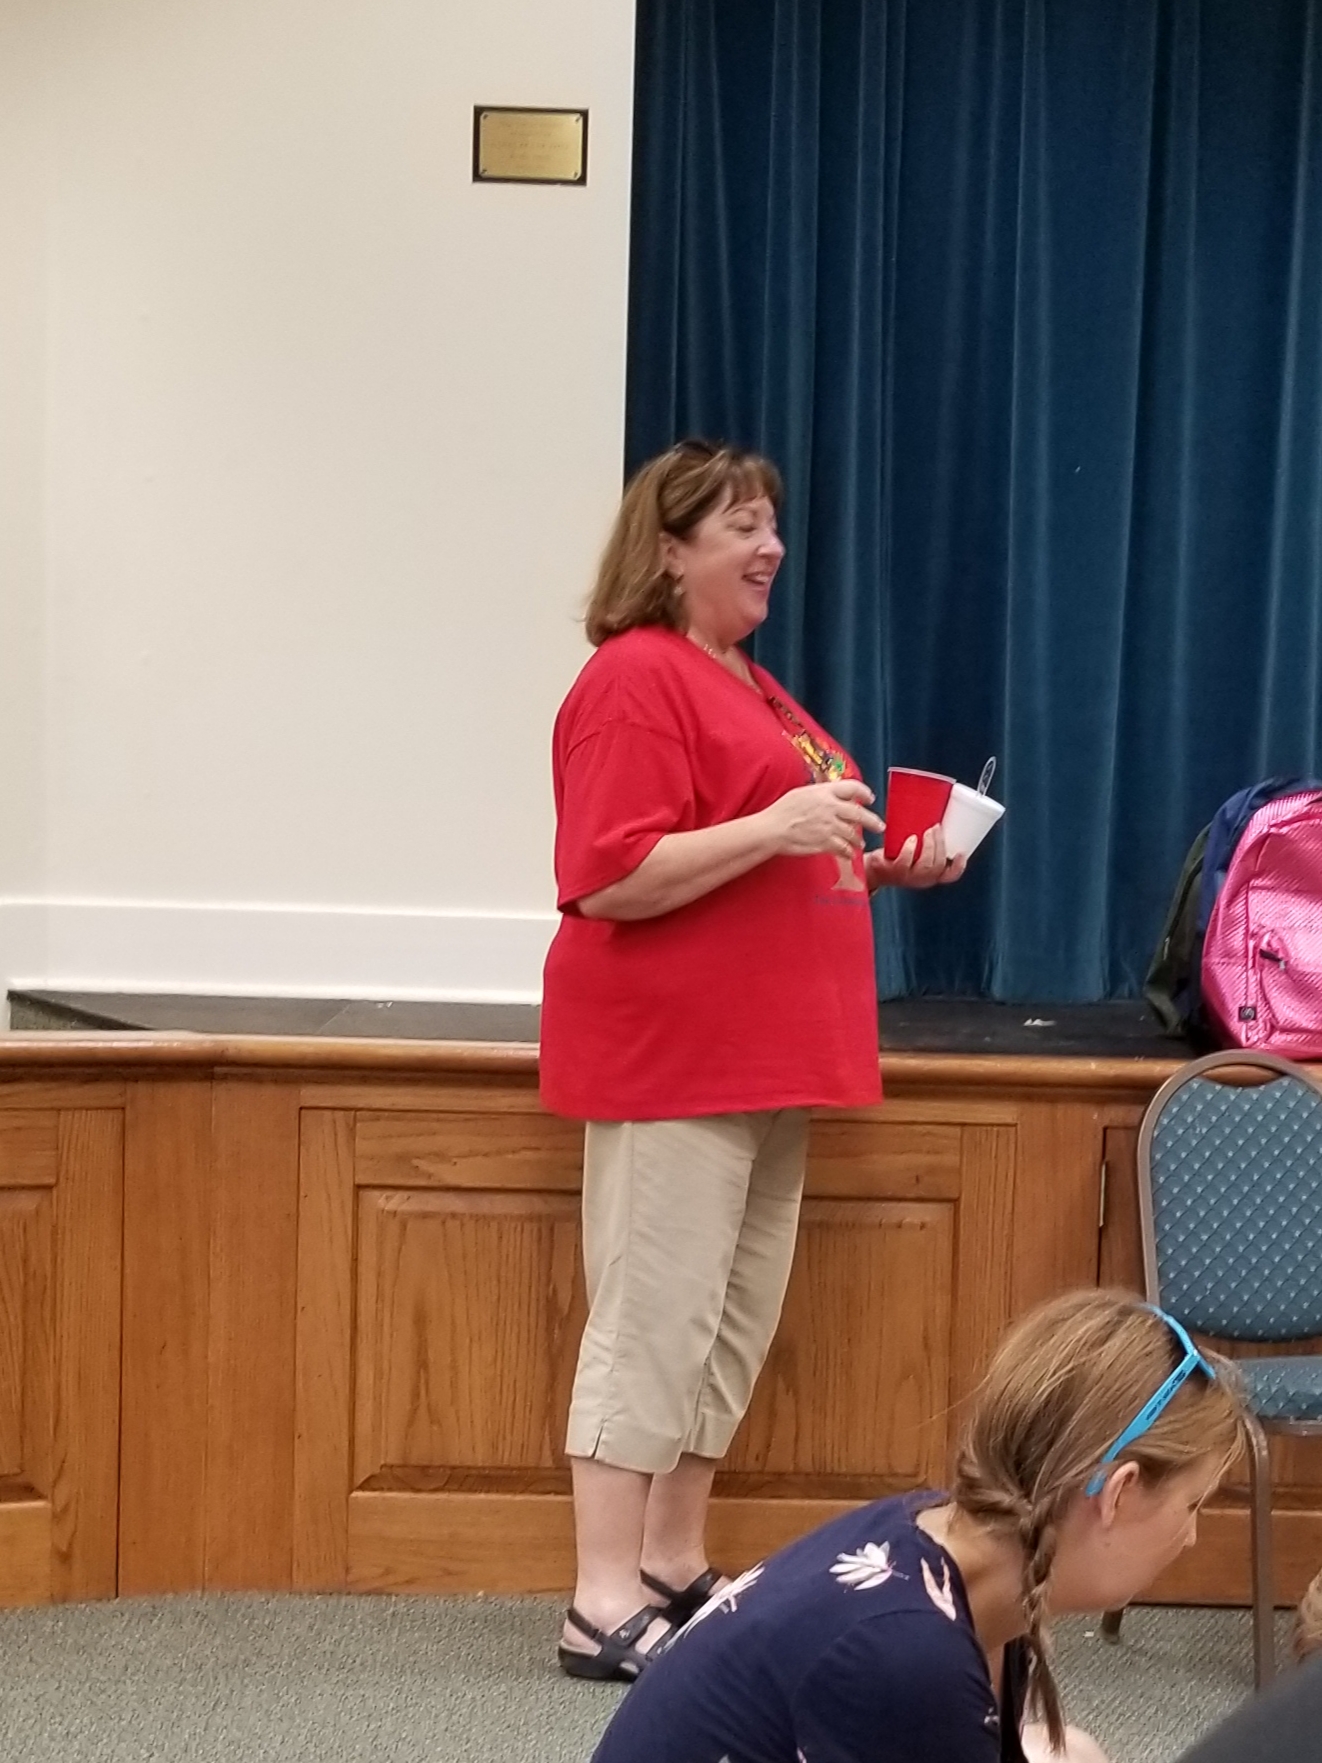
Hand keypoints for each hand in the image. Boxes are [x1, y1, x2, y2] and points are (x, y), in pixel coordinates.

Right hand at [762, 780, 884, 858]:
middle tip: (879, 826)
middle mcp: (831, 807)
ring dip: (858, 839)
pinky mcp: (826, 843)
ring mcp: (830, 826)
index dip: (864, 793)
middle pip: (860, 813)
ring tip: (860, 843)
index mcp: (825, 792)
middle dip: (873, 821)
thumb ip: (821, 793)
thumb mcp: (802, 793)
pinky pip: (844, 848)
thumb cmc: (782, 811)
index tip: (869, 799)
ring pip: (853, 833)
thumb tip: (833, 794)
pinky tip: (848, 853)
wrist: (772, 829)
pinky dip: (848, 852)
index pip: (853, 787)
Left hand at [864, 823, 967, 891]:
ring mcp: (908, 877)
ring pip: (926, 864)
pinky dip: (910, 849)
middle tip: (936, 828)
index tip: (961, 852)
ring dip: (929, 845)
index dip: (959, 866)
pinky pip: (905, 862)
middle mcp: (922, 879)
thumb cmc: (897, 858)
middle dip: (940, 844)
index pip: (950, 876)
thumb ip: (928, 845)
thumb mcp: (916, 854)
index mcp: (931, 875)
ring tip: (928, 830)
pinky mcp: (894, 871)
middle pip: (938, 865)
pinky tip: (912, 839)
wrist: (873, 869)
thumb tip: (936, 819)